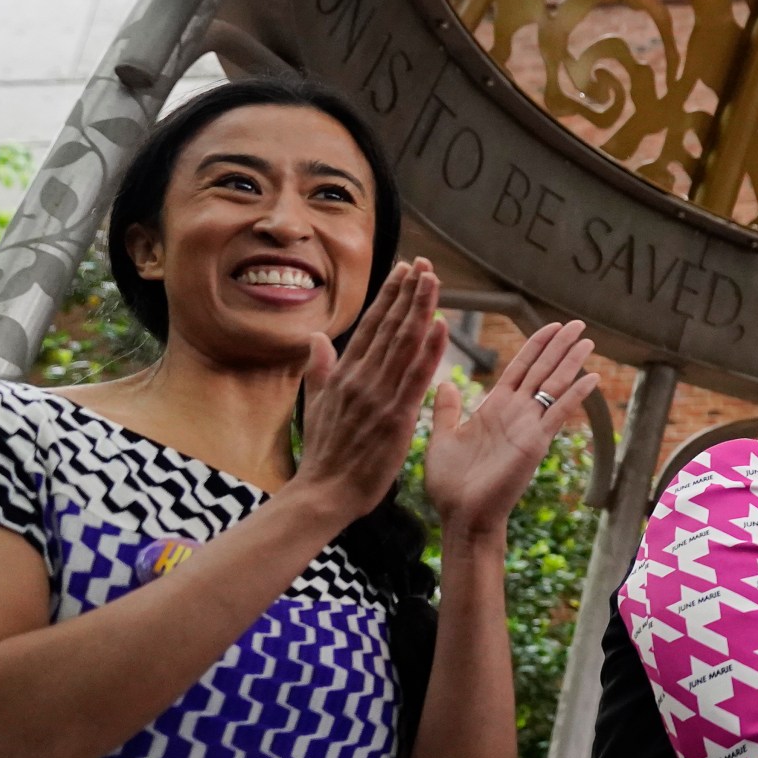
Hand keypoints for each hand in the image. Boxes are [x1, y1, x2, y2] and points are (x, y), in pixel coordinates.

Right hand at [289, 261, 446, 520]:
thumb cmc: (323, 453)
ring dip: (420, 309)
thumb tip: (315, 337)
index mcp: (344, 375)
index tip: (404, 270)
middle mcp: (361, 378)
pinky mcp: (395, 417)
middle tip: (424, 263)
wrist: (324, 493)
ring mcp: (378, 396)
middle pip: (388, 327)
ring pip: (402, 344)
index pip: (370, 326)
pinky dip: (430, 350)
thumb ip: (318, 369)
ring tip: (433, 280)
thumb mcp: (315, 405)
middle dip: (407, 293)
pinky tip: (442, 326)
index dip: (388, 296)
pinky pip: (416, 377)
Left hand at [422, 319, 598, 533]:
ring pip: (554, 385)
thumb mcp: (443, 437)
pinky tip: (592, 377)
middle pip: (543, 370)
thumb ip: (448, 410)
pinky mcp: (535, 442)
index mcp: (494, 408)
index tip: (551, 326)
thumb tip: (444, 382)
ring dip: (571, 362)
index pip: (520, 368)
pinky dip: (576, 395)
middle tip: (578, 324)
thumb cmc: (451, 484)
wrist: (461, 515)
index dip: (536, 346)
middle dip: (560, 346)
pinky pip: (559, 413)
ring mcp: (528, 426)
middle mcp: (516, 413)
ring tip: (587, 340)